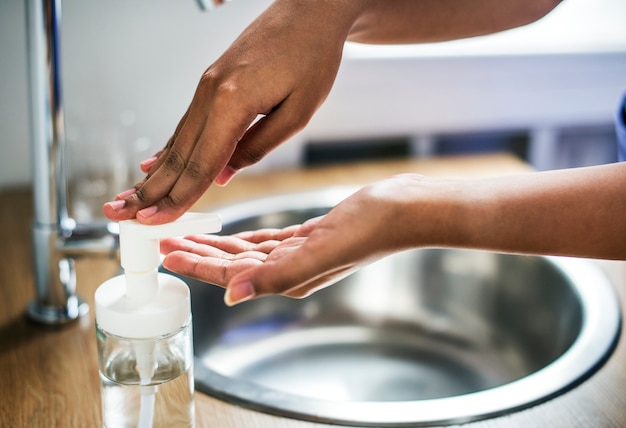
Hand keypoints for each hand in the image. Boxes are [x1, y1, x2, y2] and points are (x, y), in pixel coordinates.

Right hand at [103, 0, 361, 224]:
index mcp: (232, 101)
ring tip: (129, 197)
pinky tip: (153, 164)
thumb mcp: (298, 111)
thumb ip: (258, 145)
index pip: (201, 164)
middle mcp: (210, 93)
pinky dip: (167, 148)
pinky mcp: (211, 83)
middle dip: (150, 191)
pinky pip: (185, 124)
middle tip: (121, 216)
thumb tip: (224, 175)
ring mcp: (207, 86)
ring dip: (153, 174)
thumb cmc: (312, 57)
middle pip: (178, 155)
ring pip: (176, 140)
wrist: (309, 12)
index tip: (153, 221)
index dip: (177, 198)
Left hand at [160, 175, 430, 304]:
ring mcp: (300, 254)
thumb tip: (232, 296)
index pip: (232, 274)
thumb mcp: (320, 252)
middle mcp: (291, 269)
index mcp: (289, 277)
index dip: (198, 265)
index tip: (169, 255)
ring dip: (216, 245)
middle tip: (167, 242)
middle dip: (199, 255)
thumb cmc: (370, 230)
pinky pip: (267, 241)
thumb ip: (277, 276)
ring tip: (190, 237)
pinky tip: (232, 235)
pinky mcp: (309, 238)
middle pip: (233, 265)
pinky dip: (245, 238)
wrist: (403, 210)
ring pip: (246, 252)